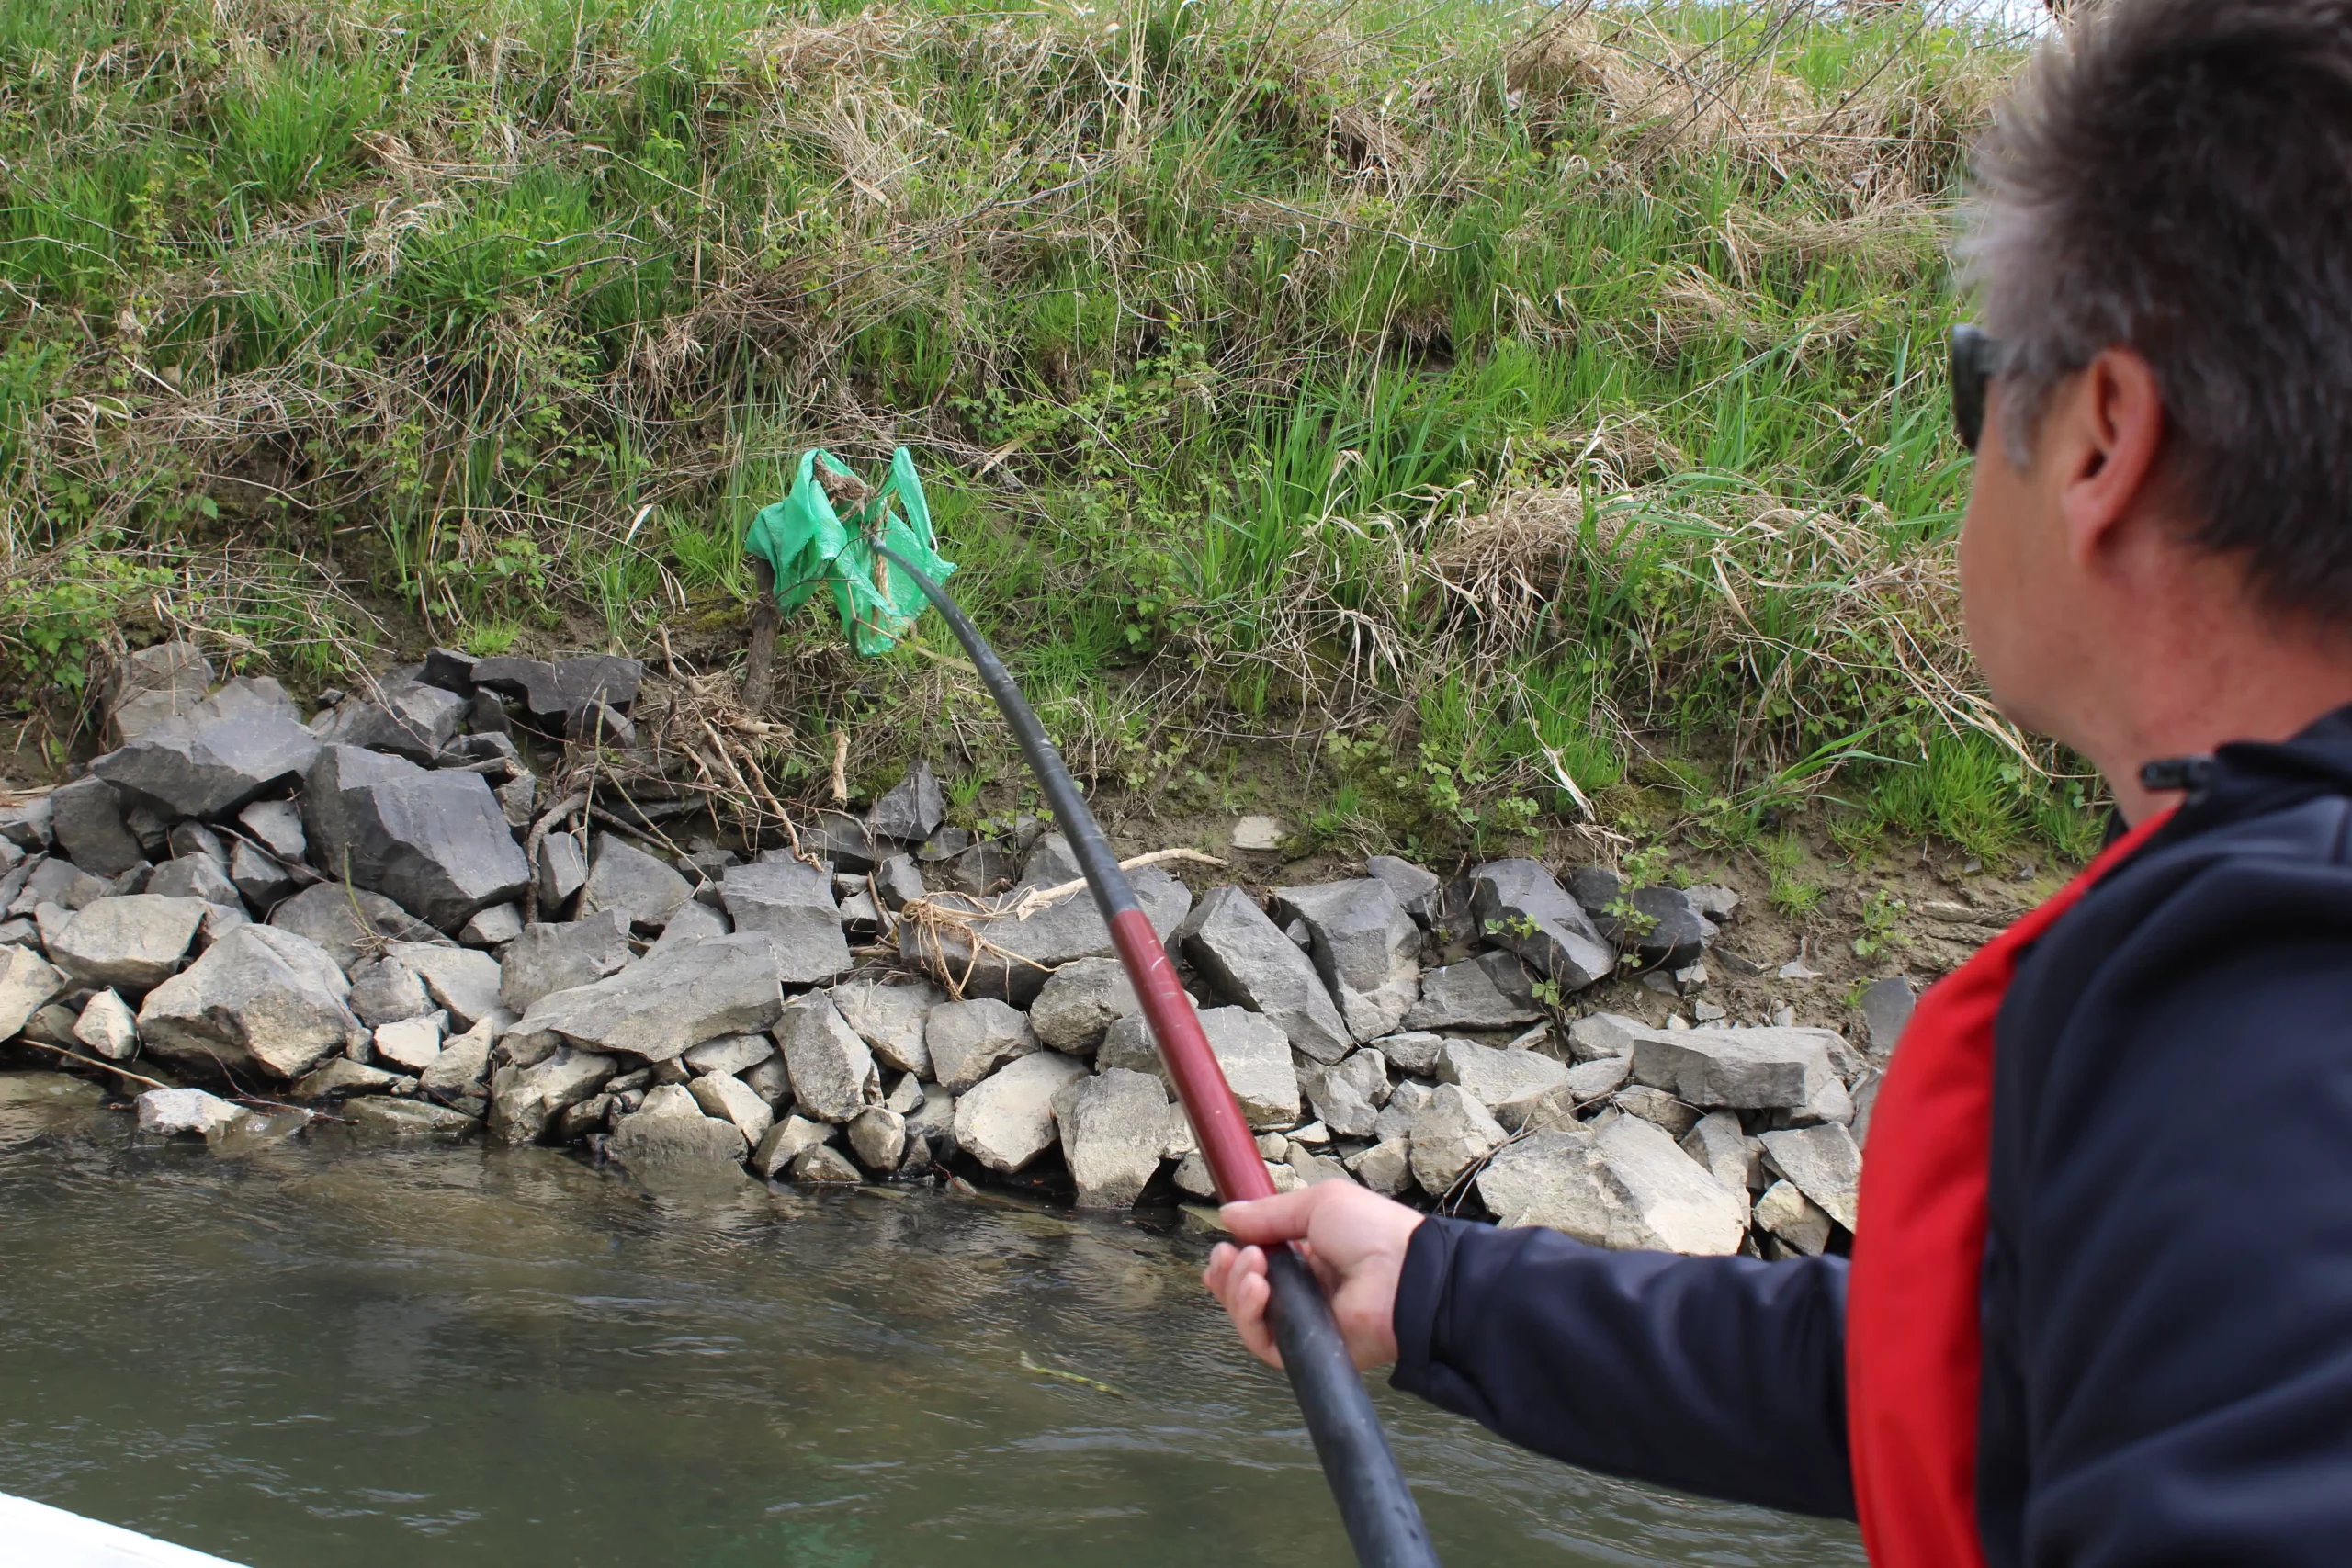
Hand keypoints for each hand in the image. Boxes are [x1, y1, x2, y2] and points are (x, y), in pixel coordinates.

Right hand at [1202, 1182, 1423, 1370]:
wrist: (1405, 1275)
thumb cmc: (1372, 1232)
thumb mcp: (1319, 1204)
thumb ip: (1269, 1214)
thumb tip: (1227, 1215)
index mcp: (1310, 1257)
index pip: (1258, 1263)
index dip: (1235, 1256)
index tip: (1226, 1244)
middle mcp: (1304, 1291)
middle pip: (1245, 1291)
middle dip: (1228, 1273)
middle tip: (1230, 1256)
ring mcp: (1304, 1322)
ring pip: (1249, 1316)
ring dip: (1237, 1289)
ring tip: (1252, 1268)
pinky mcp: (1305, 1350)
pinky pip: (1262, 1343)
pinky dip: (1250, 1316)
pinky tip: (1258, 1290)